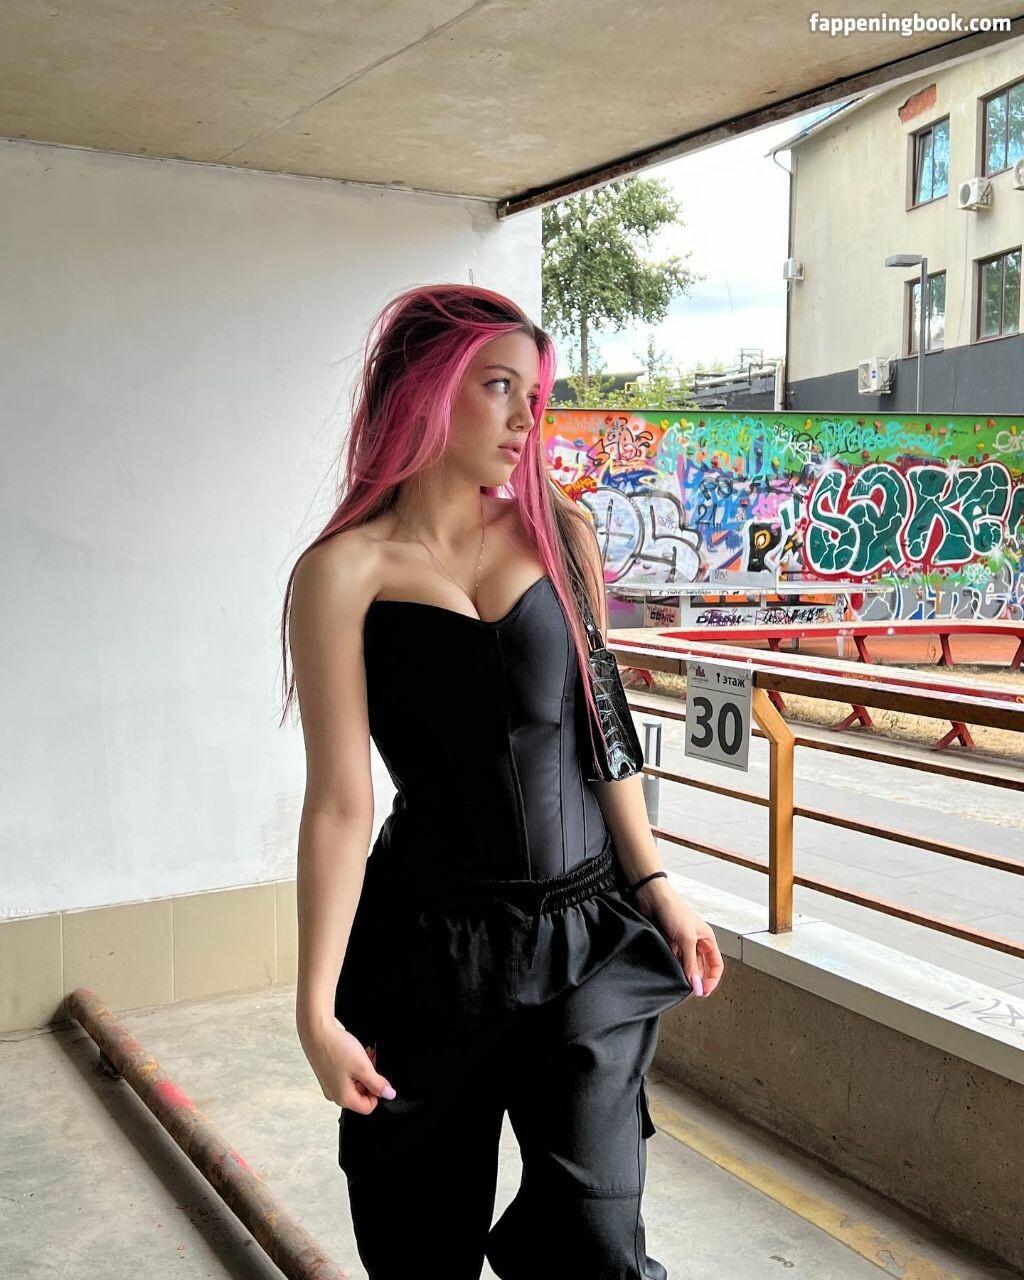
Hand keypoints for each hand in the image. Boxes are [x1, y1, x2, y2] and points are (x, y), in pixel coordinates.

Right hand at [297, 1012, 397, 1112]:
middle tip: (373, 1060)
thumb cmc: (335, 1048)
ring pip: (355, 1083)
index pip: (368, 1107)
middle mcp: (335, 1095)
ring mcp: (330, 1085)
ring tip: (366, 1054)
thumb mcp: (363, 1067)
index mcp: (344, 1098)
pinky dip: (354, 1066)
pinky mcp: (328, 1074)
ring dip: (364, 1070)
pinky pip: (346, 1076)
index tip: (380, 1077)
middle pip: (362, 1094)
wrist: (316, 1032)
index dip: (378, 1092)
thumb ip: (377, 1083)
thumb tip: (389, 1095)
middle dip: (371, 1077)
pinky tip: (355, 1053)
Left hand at [634, 880, 723, 997]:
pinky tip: (670, 971)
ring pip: (686, 967)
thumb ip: (691, 964)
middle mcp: (696, 943)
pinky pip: (674, 962)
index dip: (712, 979)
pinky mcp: (669, 945)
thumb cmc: (673, 910)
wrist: (651, 899)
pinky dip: (673, 968)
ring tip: (680, 981)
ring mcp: (682, 945)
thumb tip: (697, 984)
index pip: (716, 965)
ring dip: (684, 974)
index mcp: (707, 939)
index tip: (703, 991)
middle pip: (701, 968)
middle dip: (697, 979)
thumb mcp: (686, 939)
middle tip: (690, 990)